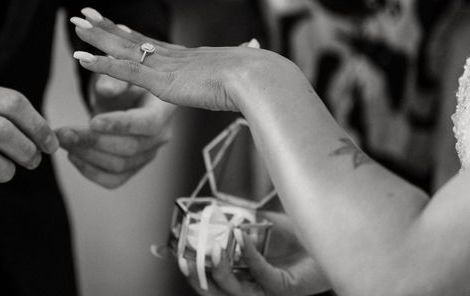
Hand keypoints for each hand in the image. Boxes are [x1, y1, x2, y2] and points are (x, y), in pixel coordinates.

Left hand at [58, 9, 174, 188]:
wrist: (127, 94)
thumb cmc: (126, 80)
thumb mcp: (121, 71)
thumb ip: (115, 78)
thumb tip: (106, 89)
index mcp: (163, 109)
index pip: (148, 123)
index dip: (121, 125)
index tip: (92, 121)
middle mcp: (161, 135)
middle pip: (130, 148)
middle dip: (92, 141)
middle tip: (63, 132)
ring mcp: (148, 154)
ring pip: (119, 165)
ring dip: (86, 155)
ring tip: (63, 139)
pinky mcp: (133, 167)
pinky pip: (113, 180)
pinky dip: (89, 171)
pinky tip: (72, 155)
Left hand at [69, 10, 296, 112]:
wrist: (258, 77)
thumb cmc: (256, 75)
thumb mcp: (243, 64)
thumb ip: (241, 56)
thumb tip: (252, 46)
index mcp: (186, 57)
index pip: (150, 43)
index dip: (129, 32)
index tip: (114, 23)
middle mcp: (171, 57)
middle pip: (131, 38)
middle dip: (105, 27)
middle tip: (84, 14)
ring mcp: (164, 67)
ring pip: (122, 48)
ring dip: (96, 37)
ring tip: (75, 25)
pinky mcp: (162, 81)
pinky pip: (124, 71)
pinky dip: (101, 64)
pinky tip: (81, 57)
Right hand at [185, 212, 329, 295]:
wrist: (330, 242)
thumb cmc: (298, 237)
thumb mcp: (263, 223)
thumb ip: (241, 219)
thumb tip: (216, 208)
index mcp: (240, 273)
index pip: (207, 274)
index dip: (187, 264)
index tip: (167, 249)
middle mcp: (250, 285)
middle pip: (214, 289)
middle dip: (196, 275)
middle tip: (184, 257)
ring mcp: (265, 289)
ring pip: (234, 290)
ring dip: (220, 271)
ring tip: (213, 249)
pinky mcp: (282, 288)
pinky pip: (261, 274)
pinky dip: (249, 254)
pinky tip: (241, 236)